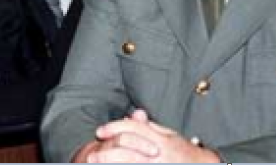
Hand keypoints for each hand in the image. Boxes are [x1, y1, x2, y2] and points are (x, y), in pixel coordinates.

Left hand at [73, 110, 219, 162]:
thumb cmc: (184, 152)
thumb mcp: (169, 135)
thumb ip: (150, 127)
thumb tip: (134, 115)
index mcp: (160, 138)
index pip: (134, 128)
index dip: (115, 127)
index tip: (100, 131)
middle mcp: (157, 152)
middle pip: (129, 148)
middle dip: (108, 152)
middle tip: (91, 156)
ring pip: (130, 163)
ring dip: (112, 164)